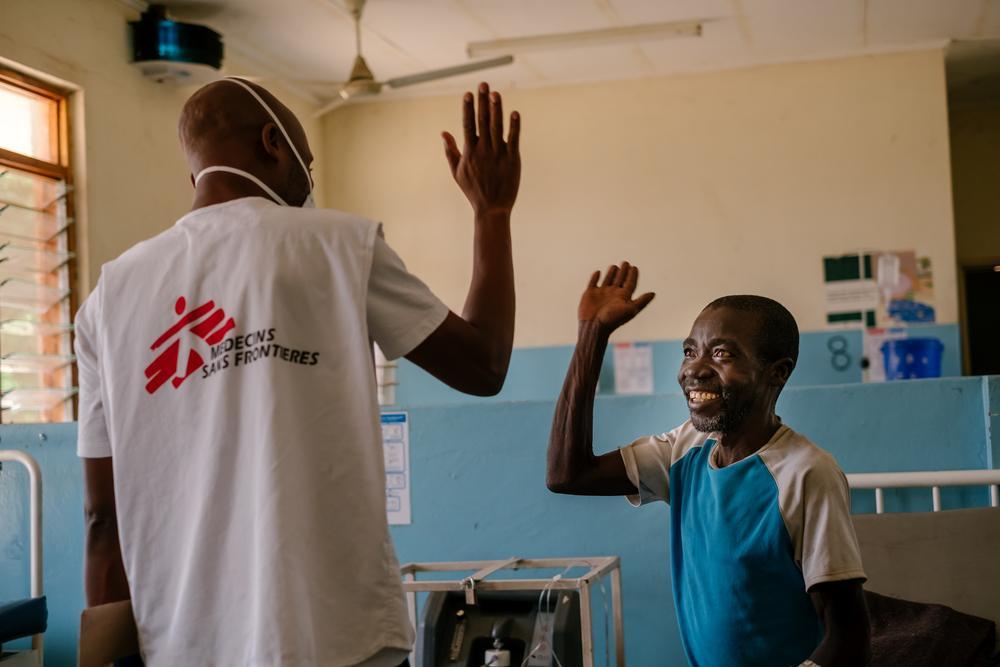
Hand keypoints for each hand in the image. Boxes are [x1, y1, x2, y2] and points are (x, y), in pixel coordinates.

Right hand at [442, 82, 520, 215]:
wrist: (492, 208)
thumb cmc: (473, 190)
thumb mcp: (457, 172)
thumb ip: (450, 151)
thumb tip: (443, 132)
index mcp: (470, 152)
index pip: (468, 125)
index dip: (468, 108)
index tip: (468, 93)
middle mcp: (483, 150)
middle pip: (482, 121)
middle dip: (482, 101)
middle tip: (483, 83)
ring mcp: (498, 154)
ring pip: (497, 127)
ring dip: (497, 109)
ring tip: (496, 93)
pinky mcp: (512, 159)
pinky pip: (514, 139)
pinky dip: (514, 126)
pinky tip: (514, 113)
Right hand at [578, 262, 654, 333]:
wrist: (594, 327)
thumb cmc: (612, 320)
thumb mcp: (630, 310)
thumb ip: (641, 301)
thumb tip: (653, 293)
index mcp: (623, 298)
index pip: (630, 284)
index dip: (633, 275)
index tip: (634, 267)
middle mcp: (613, 295)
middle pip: (620, 281)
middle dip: (623, 272)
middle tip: (626, 262)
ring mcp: (601, 294)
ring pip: (608, 280)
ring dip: (611, 273)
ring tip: (615, 266)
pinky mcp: (590, 294)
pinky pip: (593, 283)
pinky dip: (595, 277)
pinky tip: (598, 272)